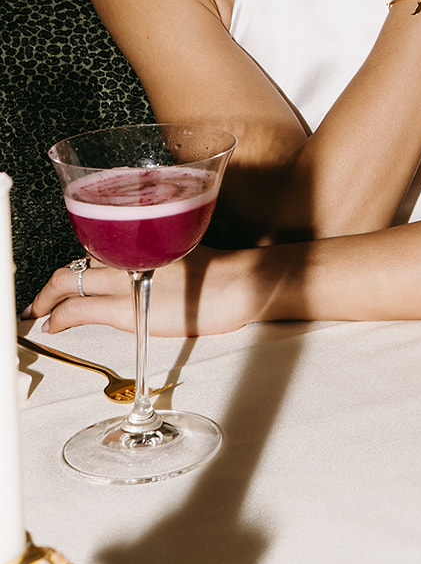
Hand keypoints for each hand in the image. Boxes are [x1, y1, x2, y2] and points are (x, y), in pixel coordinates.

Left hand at [27, 248, 246, 336]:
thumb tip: (153, 268)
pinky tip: (54, 326)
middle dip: (52, 282)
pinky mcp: (125, 307)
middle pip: (76, 257)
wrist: (238, 284)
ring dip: (47, 297)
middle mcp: (129, 252)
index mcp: (145, 237)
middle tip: (42, 297)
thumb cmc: (222, 273)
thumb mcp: (188, 251)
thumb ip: (164, 255)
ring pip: (69, 279)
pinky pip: (79, 309)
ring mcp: (124, 277)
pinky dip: (59, 318)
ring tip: (40, 311)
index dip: (77, 258)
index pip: (98, 241)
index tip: (70, 273)